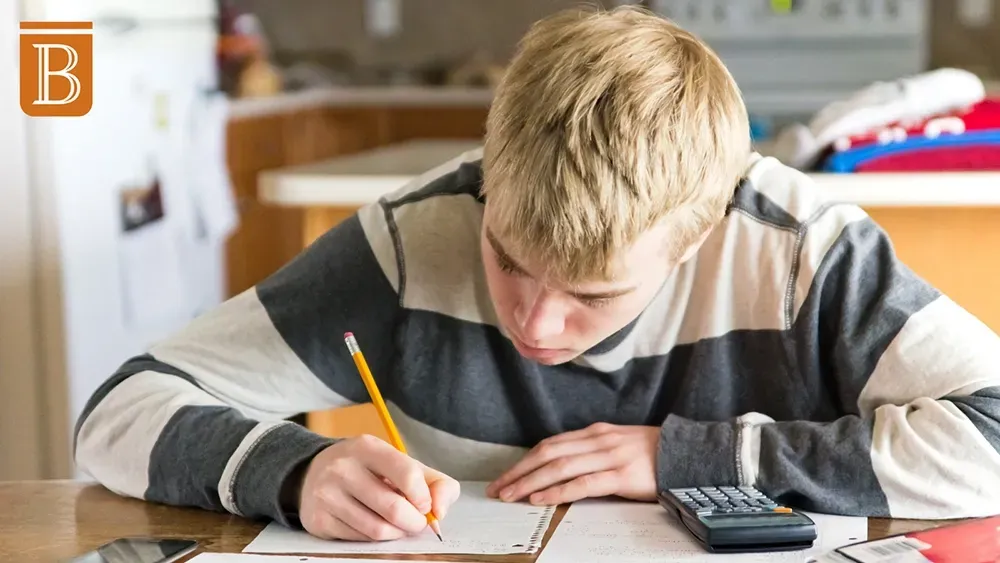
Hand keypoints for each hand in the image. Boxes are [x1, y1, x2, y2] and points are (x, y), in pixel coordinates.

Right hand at [298, 434, 460, 540]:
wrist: (312, 474)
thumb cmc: (368, 470)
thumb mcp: (400, 463)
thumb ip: (434, 482)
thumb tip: (440, 511)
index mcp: (368, 447)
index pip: (407, 473)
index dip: (424, 496)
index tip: (425, 505)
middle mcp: (343, 468)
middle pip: (394, 508)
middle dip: (414, 522)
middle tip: (417, 522)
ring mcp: (327, 495)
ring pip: (377, 529)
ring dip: (397, 533)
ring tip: (398, 525)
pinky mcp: (319, 520)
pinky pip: (359, 540)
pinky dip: (376, 539)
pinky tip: (375, 525)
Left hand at [486, 423, 658, 504]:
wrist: (689, 454)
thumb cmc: (654, 454)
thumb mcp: (618, 445)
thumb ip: (592, 452)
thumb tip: (562, 469)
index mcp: (595, 433)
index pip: (549, 445)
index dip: (524, 461)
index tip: (506, 476)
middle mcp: (597, 440)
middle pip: (547, 453)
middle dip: (519, 471)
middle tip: (498, 488)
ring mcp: (609, 456)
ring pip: (559, 467)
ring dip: (530, 482)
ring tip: (511, 495)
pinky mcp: (621, 475)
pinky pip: (582, 483)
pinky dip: (557, 491)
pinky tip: (541, 499)